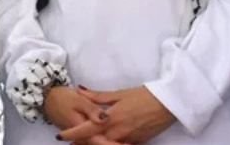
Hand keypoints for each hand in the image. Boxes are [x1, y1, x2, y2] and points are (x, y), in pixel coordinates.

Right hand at [45, 86, 125, 144]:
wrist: (47, 99)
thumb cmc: (63, 98)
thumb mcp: (78, 100)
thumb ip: (92, 110)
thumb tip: (104, 118)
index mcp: (84, 128)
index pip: (102, 141)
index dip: (115, 144)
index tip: (129, 144)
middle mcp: (83, 137)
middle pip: (101, 144)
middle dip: (116, 144)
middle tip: (131, 143)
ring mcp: (82, 137)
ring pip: (98, 143)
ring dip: (112, 142)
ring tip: (129, 142)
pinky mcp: (83, 135)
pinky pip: (95, 141)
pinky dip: (106, 140)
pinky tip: (121, 140)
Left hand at [60, 86, 174, 143]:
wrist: (169, 104)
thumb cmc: (143, 95)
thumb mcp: (119, 94)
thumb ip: (98, 96)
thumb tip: (79, 90)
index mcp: (111, 118)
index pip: (86, 129)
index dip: (72, 134)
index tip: (60, 136)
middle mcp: (118, 132)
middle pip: (95, 142)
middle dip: (82, 142)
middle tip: (71, 142)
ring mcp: (128, 139)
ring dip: (96, 144)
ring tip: (86, 141)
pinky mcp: (138, 142)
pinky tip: (106, 141)